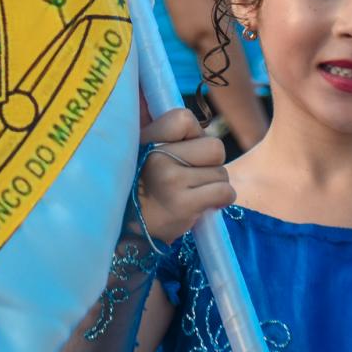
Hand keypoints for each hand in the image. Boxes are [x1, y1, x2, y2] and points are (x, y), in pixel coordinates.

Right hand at [136, 108, 234, 245]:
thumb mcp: (141, 153)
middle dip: (211, 164)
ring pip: (221, 172)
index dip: (195, 135)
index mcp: (146, 140)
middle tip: (194, 177)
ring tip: (193, 193)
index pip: (185, 119)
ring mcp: (170, 180)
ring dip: (214, 184)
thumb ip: (163, 135)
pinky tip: (206, 205)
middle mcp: (157, 157)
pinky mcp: (183, 205)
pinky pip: (224, 192)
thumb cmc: (142, 189)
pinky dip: (222, 199)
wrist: (128, 232)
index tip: (186, 151)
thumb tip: (194, 123)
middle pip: (214, 147)